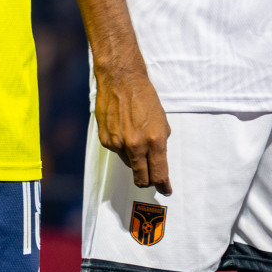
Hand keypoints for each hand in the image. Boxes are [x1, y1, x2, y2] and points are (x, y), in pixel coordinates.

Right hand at [94, 65, 171, 194]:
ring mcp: (118, 143)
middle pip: (142, 177)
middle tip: (154, 181)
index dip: (164, 186)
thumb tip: (157, 162)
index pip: (159, 174)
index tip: (166, 190)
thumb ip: (159, 145)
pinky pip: (117, 152)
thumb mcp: (162, 123)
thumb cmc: (144, 99)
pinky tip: (124, 133)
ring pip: (129, 164)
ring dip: (135, 160)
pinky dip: (123, 148)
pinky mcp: (105, 139)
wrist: (120, 81)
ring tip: (136, 141)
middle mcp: (135, 145)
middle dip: (149, 181)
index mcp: (154, 142)